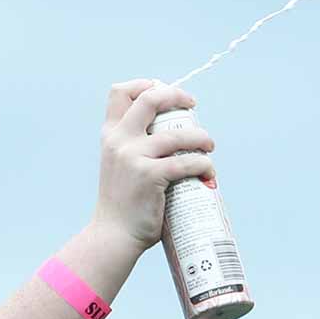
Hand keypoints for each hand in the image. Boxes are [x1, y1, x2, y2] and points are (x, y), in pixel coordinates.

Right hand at [93, 79, 215, 250]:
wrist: (113, 234)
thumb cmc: (123, 202)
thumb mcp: (119, 165)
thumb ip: (134, 146)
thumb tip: (171, 133)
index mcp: (110, 135)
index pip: (120, 92)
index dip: (145, 84)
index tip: (165, 91)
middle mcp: (119, 140)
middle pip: (151, 99)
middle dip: (178, 96)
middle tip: (193, 105)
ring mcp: (133, 156)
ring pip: (178, 135)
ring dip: (201, 137)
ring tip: (209, 145)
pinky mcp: (149, 175)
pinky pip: (186, 162)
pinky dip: (204, 165)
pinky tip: (209, 173)